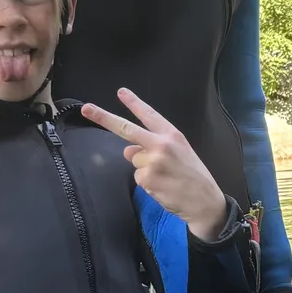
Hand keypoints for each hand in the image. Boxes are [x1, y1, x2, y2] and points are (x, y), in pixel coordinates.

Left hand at [82, 88, 227, 240]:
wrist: (205, 201)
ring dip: (144, 169)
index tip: (121, 92)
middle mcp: (161, 144)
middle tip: (86, 108)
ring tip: (165, 177)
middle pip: (126, 129)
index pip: (149, 115)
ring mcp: (153, 161)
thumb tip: (128, 149)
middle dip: (104, 118)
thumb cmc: (194, 176)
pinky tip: (163, 186)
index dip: (134, 103)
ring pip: (134, 160)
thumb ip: (154, 146)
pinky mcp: (147, 178)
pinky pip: (138, 177)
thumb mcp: (180, 154)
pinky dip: (147, 183)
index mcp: (172, 135)